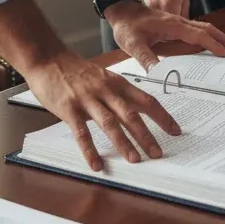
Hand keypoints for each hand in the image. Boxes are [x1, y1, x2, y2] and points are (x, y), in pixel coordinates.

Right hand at [26, 49, 181, 171]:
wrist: (48, 59)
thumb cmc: (77, 71)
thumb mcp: (103, 78)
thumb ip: (118, 94)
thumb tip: (137, 114)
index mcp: (117, 83)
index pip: (146, 100)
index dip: (162, 116)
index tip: (176, 130)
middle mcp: (106, 90)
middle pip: (131, 114)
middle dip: (146, 135)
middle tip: (158, 153)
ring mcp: (87, 99)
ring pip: (109, 123)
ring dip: (123, 143)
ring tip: (134, 160)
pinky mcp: (68, 108)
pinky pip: (81, 132)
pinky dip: (90, 150)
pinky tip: (97, 164)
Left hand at [107, 0, 224, 70]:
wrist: (122, 11)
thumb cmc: (128, 26)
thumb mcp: (133, 44)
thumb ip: (146, 58)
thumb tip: (159, 74)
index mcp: (173, 25)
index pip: (198, 35)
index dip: (213, 45)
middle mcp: (179, 22)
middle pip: (207, 29)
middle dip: (224, 39)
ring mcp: (178, 23)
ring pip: (204, 28)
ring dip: (219, 37)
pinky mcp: (175, 26)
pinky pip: (197, 30)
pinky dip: (209, 37)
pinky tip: (210, 46)